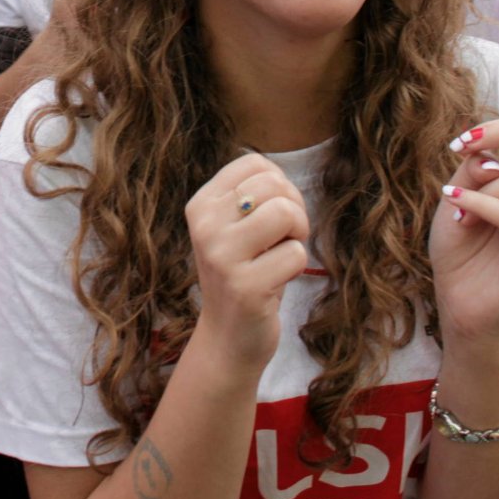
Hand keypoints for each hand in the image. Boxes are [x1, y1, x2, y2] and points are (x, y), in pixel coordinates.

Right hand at [184, 153, 309, 372]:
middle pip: (273, 185)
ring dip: (299, 235)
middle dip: (295, 208)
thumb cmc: (246, 273)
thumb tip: (276, 173)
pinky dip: (297, 267)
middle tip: (284, 237)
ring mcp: (220, 256)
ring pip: (285, 213)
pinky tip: (276, 280)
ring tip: (282, 254)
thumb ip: (252, 196)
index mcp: (200, 204)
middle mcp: (203, 225)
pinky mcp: (243, 285)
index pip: (254, 163)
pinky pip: (295, 254)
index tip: (273, 213)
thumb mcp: (236, 228)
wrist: (229, 335)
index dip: (279, 184)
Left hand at [431, 120, 498, 344]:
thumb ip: (473, 174)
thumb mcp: (458, 201)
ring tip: (456, 206)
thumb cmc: (460, 249)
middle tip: (463, 146)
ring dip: (485, 188)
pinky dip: (483, 205)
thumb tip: (493, 157)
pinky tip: (458, 211)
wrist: (458, 300)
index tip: (459, 143)